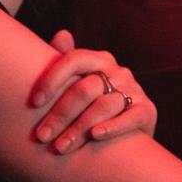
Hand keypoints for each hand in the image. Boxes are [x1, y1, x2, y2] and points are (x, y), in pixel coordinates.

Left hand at [27, 30, 155, 153]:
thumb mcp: (78, 82)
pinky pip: (130, 117)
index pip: (73, 59)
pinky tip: (96, 136)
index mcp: (98, 60)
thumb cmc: (92, 104)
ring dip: (79, 128)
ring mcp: (133, 90)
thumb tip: (61, 34)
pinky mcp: (147, 110)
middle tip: (42, 136)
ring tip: (61, 147)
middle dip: (60, 114)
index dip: (52, 78)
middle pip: (85, 88)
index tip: (34, 102)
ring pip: (104, 105)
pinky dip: (113, 126)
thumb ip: (66, 60)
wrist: (127, 133)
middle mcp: (117, 71)